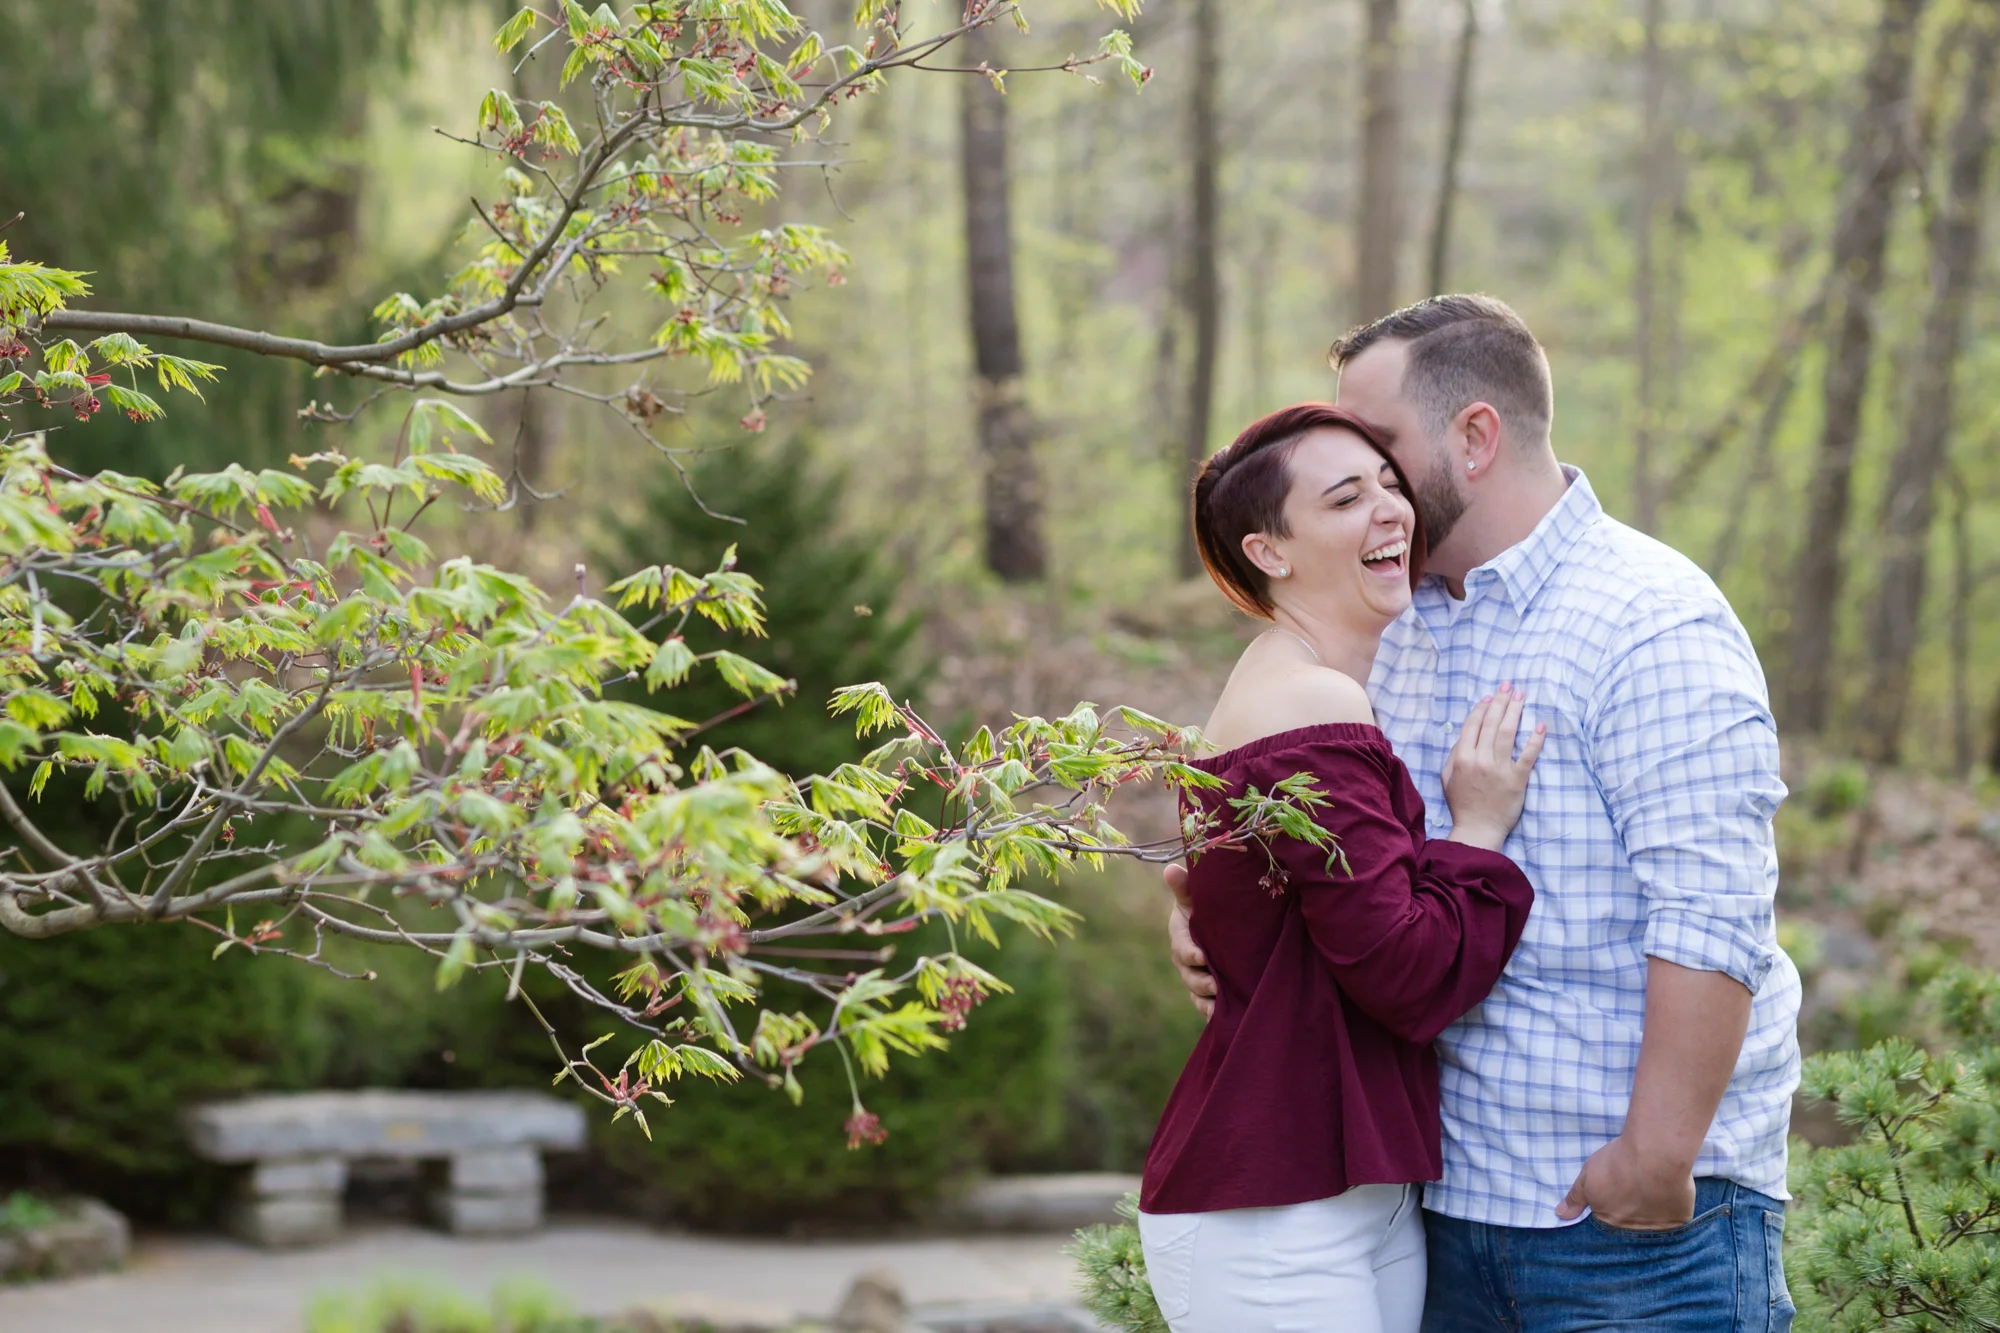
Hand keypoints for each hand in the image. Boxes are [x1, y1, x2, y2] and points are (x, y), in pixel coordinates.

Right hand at [1164, 863, 1215, 1019]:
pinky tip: (1225, 1019)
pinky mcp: (1208, 991)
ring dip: (1206, 1001)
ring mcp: (1196, 977)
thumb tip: (1169, 869)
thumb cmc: (1203, 908)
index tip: (1201, 955)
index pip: (1182, 947)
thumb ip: (1184, 886)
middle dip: (1200, 981)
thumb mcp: (1194, 896)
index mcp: (1181, 936)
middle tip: (1215, 984)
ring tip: (1218, 1007)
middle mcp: (1186, 961)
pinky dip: (1212, 1014)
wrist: (1218, 924)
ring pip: (1197, 994)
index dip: (1189, 953)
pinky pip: (1207, 1006)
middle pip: (1189, 975)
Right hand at [1442, 684, 1545, 851]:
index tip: (1490, 696)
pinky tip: (1540, 725)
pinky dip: (1535, 739)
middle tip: (1509, 686)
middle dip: (1500, 701)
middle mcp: (1480, 760)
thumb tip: (1465, 734)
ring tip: (1521, 697)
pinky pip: (1528, 755)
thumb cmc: (1462, 804)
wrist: (1478, 830)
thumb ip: (1453, 754)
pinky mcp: (1517, 780)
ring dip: (1515, 712)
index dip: (1481, 707)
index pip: (1472, 725)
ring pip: (1508, 733)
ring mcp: (1499, 769)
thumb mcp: (1447, 777)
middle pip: (1491, 723)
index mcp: (1461, 757)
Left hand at [1555, 1134, 1696, 1228]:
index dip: (1613, 1207)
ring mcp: (1656, 1228)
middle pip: (1630, 1226)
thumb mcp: (1588, 1175)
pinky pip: (1675, 1223)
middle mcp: (1631, 1230)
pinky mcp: (1678, 1222)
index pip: (1607, 1222)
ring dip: (1651, 1214)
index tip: (1619, 1196)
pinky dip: (1672, 1212)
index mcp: (1608, 1219)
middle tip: (1636, 1191)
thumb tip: (1560, 1215)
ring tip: (1652, 1192)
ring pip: (1653, 1226)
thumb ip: (1575, 1198)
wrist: (1654, 1155)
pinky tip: (1669, 1197)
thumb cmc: (1618, 1162)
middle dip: (1631, 1211)